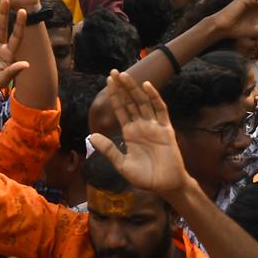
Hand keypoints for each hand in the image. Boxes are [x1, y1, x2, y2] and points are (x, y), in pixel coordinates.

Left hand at [88, 71, 189, 194]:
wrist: (165, 186)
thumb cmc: (144, 177)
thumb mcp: (122, 164)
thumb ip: (108, 149)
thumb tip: (91, 136)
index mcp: (130, 132)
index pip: (121, 109)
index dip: (115, 96)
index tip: (108, 81)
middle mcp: (141, 126)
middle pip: (130, 102)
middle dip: (122, 87)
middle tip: (113, 72)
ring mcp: (154, 126)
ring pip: (142, 102)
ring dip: (134, 88)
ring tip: (124, 75)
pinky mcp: (165, 129)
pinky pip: (160, 110)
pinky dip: (154, 97)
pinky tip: (146, 86)